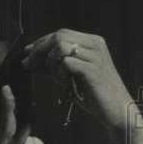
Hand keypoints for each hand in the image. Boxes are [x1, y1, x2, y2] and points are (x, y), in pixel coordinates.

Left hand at [22, 28, 142, 143]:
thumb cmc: (92, 93)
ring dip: (49, 62)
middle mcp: (95, 44)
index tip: (26, 53)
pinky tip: (64, 83)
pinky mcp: (93, 70)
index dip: (40, 42)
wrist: (116, 110)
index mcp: (92, 42)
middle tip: (28, 65)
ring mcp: (95, 56)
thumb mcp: (69, 75)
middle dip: (38, 50)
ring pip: (60, 47)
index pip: (60, 33)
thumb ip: (52, 65)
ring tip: (55, 77)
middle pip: (58, 36)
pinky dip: (59, 73)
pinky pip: (66, 63)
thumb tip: (28, 60)